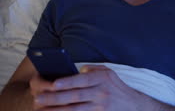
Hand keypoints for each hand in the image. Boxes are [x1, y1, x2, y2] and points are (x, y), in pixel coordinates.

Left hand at [30, 65, 149, 110]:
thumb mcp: (109, 72)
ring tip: (42, 110)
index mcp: (102, 79)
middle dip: (55, 98)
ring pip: (75, 110)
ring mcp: (100, 107)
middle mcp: (101, 93)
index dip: (68, 82)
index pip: (82, 80)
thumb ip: (92, 69)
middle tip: (38, 99)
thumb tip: (76, 72)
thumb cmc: (116, 86)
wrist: (132, 104)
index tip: (53, 84)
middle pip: (75, 96)